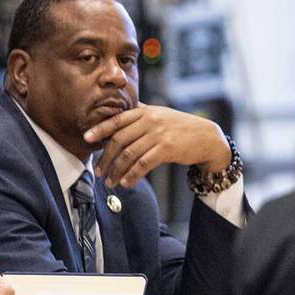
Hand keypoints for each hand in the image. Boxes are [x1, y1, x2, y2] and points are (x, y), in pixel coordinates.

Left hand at [83, 103, 230, 188]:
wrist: (207, 137)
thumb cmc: (180, 127)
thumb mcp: (160, 114)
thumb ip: (140, 114)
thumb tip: (117, 114)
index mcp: (145, 112)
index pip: (117, 119)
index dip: (100, 129)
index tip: (86, 138)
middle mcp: (150, 121)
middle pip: (119, 140)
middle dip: (106, 158)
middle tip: (99, 171)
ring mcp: (158, 134)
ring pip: (129, 154)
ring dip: (117, 171)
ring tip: (111, 182)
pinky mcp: (167, 149)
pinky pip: (143, 164)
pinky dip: (132, 175)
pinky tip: (126, 183)